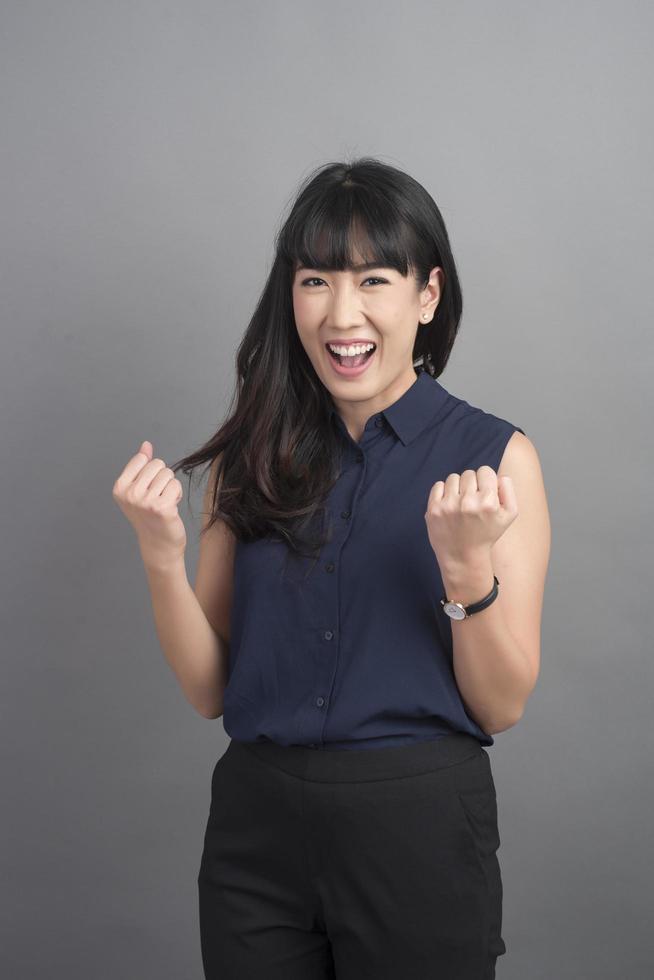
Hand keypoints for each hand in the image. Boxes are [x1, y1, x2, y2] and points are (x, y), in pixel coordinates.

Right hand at [112, 440, 186, 571]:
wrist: (158, 545)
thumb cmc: (149, 516)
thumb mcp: (139, 489)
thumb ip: (141, 465)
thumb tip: (146, 445)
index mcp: (120, 487)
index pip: (142, 459)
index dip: (150, 472)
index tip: (147, 489)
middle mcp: (130, 494)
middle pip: (157, 464)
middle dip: (162, 479)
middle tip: (157, 497)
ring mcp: (145, 501)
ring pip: (169, 474)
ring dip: (170, 487)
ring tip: (164, 503)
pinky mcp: (161, 507)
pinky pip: (176, 485)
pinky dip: (177, 495)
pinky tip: (170, 508)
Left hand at [424, 465, 517, 567]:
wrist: (463, 557)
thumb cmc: (487, 534)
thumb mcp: (509, 514)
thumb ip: (508, 489)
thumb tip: (497, 475)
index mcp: (488, 502)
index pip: (485, 470)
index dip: (486, 480)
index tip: (484, 493)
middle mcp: (468, 502)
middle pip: (469, 473)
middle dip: (472, 485)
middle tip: (472, 502)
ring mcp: (448, 506)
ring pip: (453, 477)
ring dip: (457, 487)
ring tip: (461, 504)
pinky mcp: (433, 510)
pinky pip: (438, 485)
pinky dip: (443, 492)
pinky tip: (449, 505)